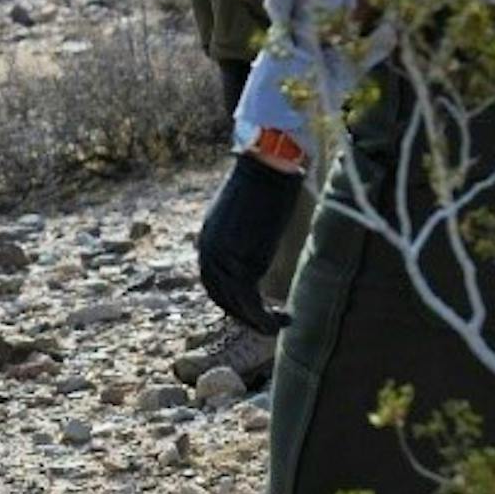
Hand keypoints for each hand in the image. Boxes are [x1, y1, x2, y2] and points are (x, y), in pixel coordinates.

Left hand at [197, 152, 299, 333]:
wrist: (266, 170)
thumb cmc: (264, 182)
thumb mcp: (246, 212)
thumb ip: (246, 232)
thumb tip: (262, 237)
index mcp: (208, 241)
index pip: (214, 281)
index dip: (232, 300)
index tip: (254, 308)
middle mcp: (209, 253)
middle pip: (222, 297)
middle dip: (245, 315)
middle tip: (268, 324)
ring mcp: (223, 260)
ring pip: (237, 305)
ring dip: (259, 321)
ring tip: (281, 323)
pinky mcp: (242, 265)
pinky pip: (251, 304)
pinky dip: (267, 318)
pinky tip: (286, 318)